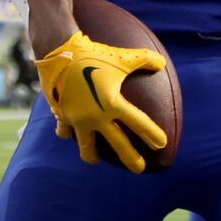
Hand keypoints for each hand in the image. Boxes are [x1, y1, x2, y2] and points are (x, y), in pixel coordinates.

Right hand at [33, 31, 168, 172]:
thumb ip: (144, 59)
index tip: (162, 144)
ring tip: (97, 160)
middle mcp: (95, 116)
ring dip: (92, 155)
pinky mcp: (60, 115)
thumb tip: (161, 64)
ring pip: (86, 146)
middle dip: (130, 158)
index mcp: (112, 103)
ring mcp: (76, 119)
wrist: (58, 51)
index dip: (152, 134)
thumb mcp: (121, 57)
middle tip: (139, 169)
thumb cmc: (92, 54)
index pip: (138, 123)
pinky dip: (68, 133)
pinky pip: (65, 131)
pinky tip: (69, 134)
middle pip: (117, 144)